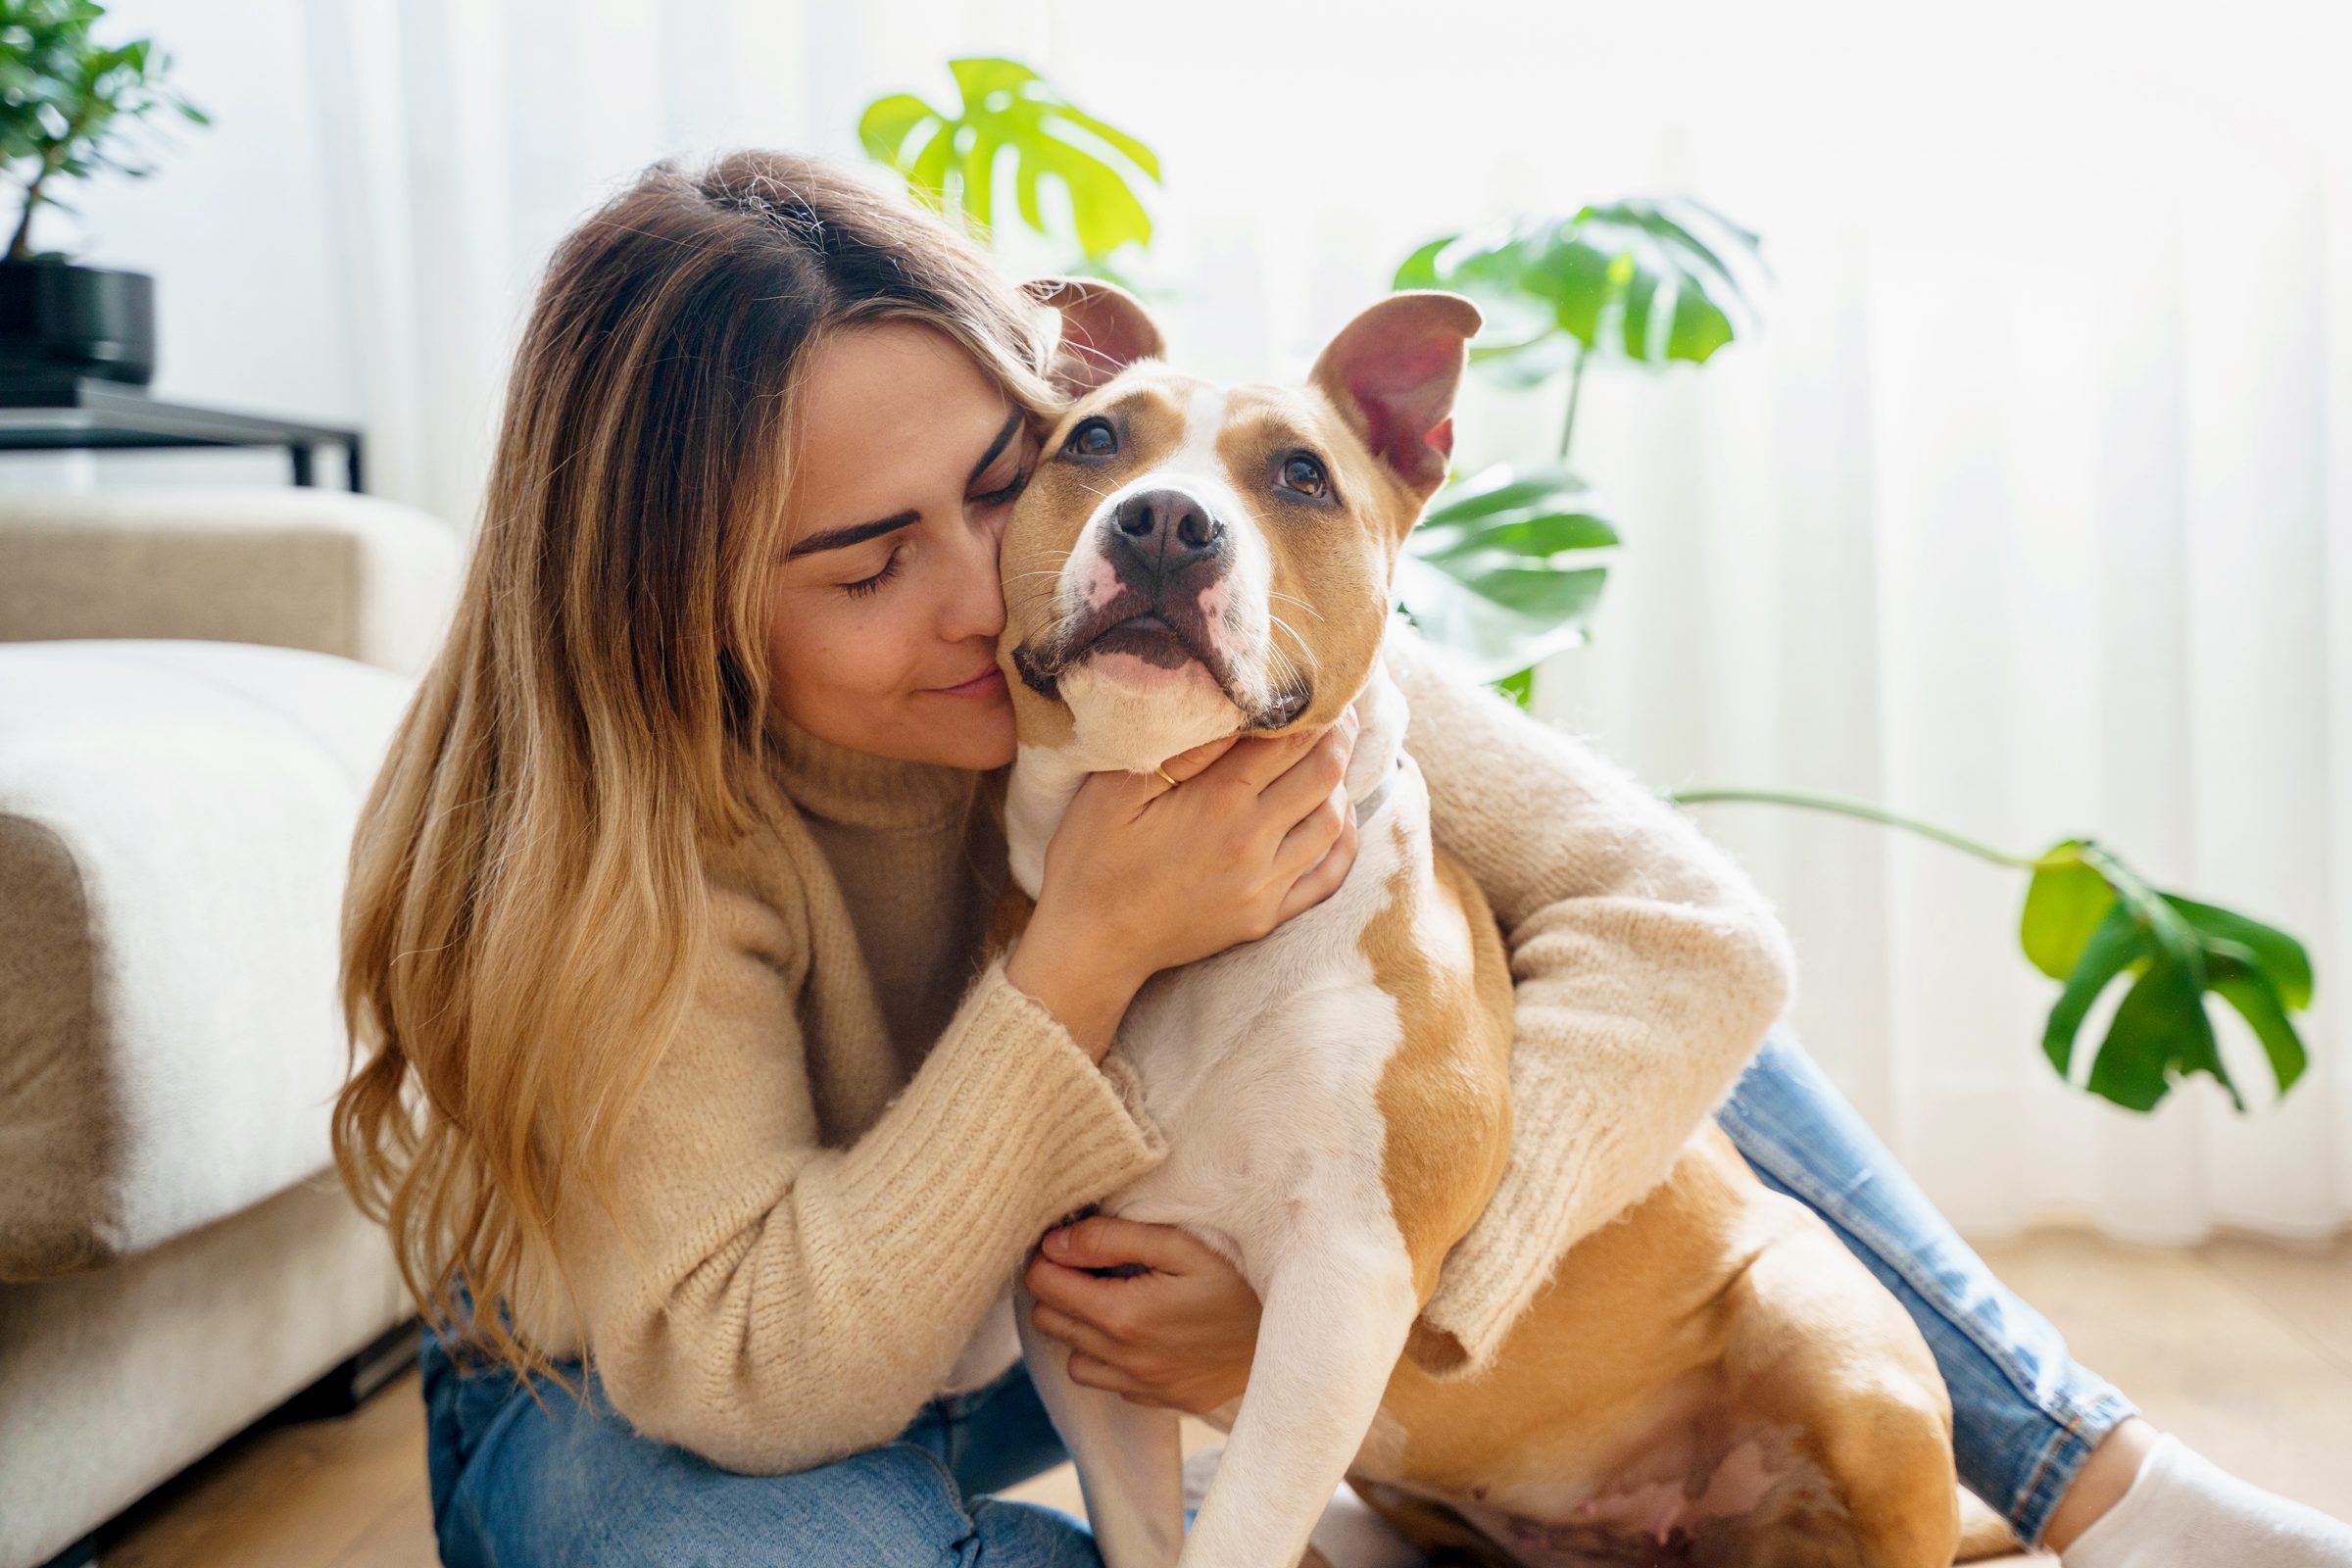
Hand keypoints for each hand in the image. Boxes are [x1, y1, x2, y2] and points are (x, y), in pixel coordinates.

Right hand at [1008, 710, 1361, 1056]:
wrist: (1089, 946)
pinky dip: (1343, 841)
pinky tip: (1338, 817)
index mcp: (1219, 802)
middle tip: (1337, 711)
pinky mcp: (1266, 917)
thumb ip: (1180, 747)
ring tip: (1329, 757)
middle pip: (1323, 775)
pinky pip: (1328, 876)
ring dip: (1339, 783)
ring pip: (1333, 822)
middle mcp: (1253, 843)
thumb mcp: (1115, 789)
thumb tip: (1232, 707)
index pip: (1291, 740)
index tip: (1318, 685)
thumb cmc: (1092, 859)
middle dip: (1337, 736)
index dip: (1314, 707)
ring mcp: (1265, 886)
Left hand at [1024, 1212, 1261, 1415]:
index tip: (1067, 1242)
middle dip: (1059, 1290)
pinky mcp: (1169, 1401)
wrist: (1300, 1328)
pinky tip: (1146, 1332)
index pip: (1044, 1287)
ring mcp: (1148, 1387)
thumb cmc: (1240, 1273)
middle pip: (1050, 1324)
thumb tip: (1054, 1242)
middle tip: (1090, 1265)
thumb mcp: (1178, 1243)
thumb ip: (1110, 1239)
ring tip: (1116, 1300)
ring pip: (1075, 1363)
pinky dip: (1115, 1360)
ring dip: (1082, 1330)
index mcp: (1123, 1315)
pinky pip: (1115, 1385)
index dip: (1047, 1258)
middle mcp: (1126, 1361)